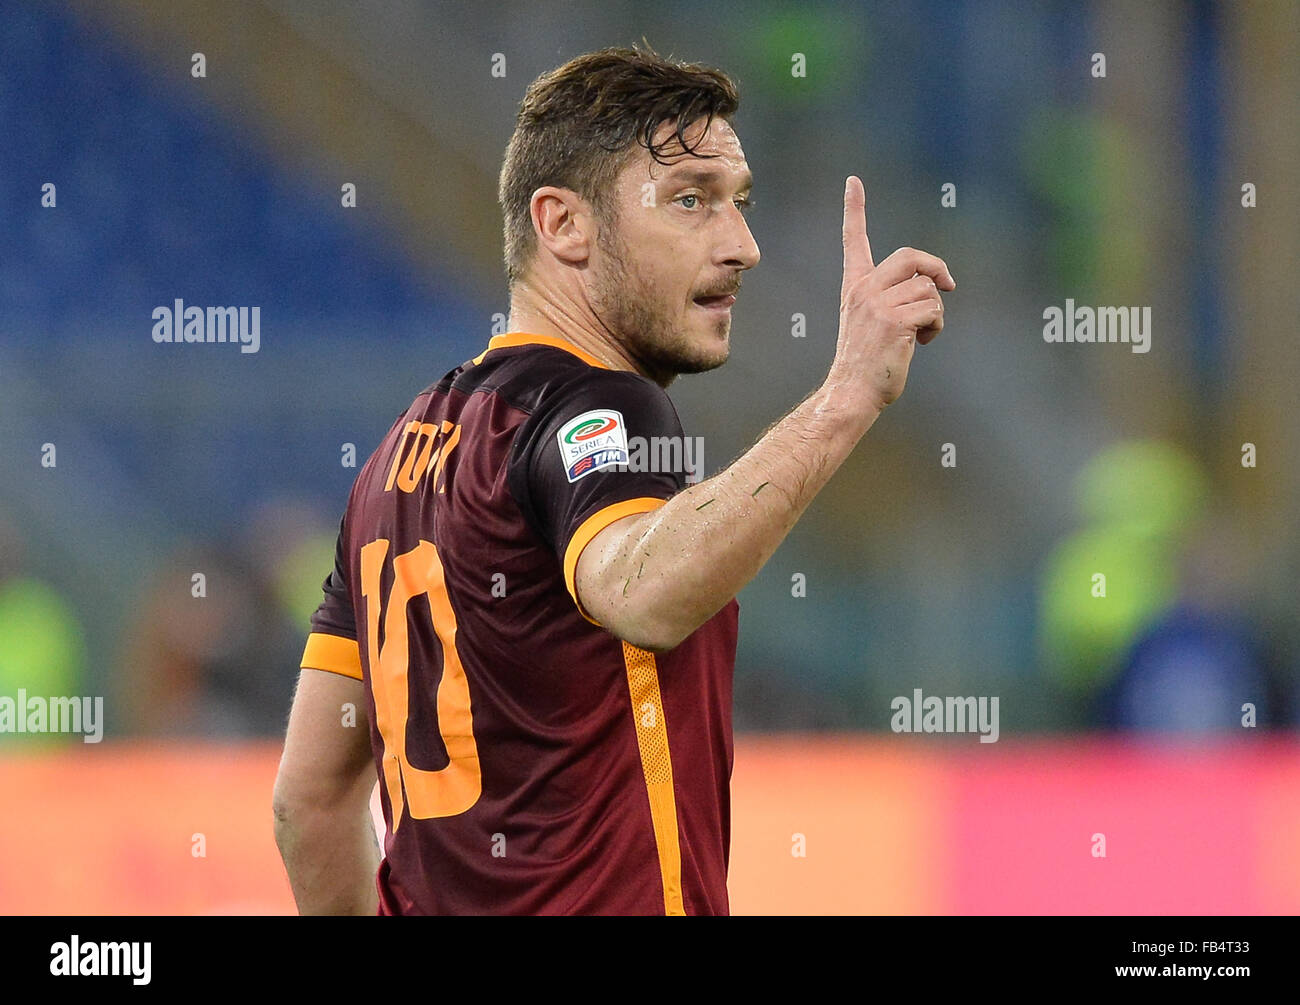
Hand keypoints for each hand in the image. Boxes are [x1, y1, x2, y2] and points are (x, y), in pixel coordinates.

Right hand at [828, 175, 954, 410]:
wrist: (851, 392)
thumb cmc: (866, 364)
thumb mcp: (873, 323)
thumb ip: (894, 298)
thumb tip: (935, 286)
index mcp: (855, 287)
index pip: (854, 241)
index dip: (855, 210)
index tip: (853, 182)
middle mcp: (864, 290)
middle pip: (911, 256)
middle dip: (936, 268)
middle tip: (946, 286)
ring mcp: (878, 304)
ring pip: (928, 288)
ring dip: (936, 311)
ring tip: (923, 334)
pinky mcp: (894, 321)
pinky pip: (933, 308)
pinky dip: (936, 326)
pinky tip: (922, 343)